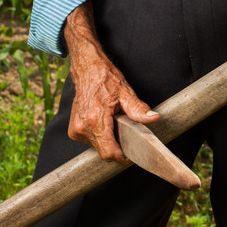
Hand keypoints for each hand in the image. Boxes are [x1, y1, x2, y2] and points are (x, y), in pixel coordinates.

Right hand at [64, 1, 159, 160]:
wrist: (87, 69)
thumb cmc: (106, 79)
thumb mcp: (126, 92)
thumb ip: (138, 109)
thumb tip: (153, 118)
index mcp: (96, 119)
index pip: (109, 152)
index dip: (122, 156)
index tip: (131, 153)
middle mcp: (83, 126)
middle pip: (104, 151)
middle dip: (116, 146)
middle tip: (124, 131)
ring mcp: (76, 129)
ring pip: (97, 147)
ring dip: (107, 140)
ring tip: (112, 123)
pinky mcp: (73, 130)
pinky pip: (90, 141)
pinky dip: (99, 136)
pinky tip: (102, 122)